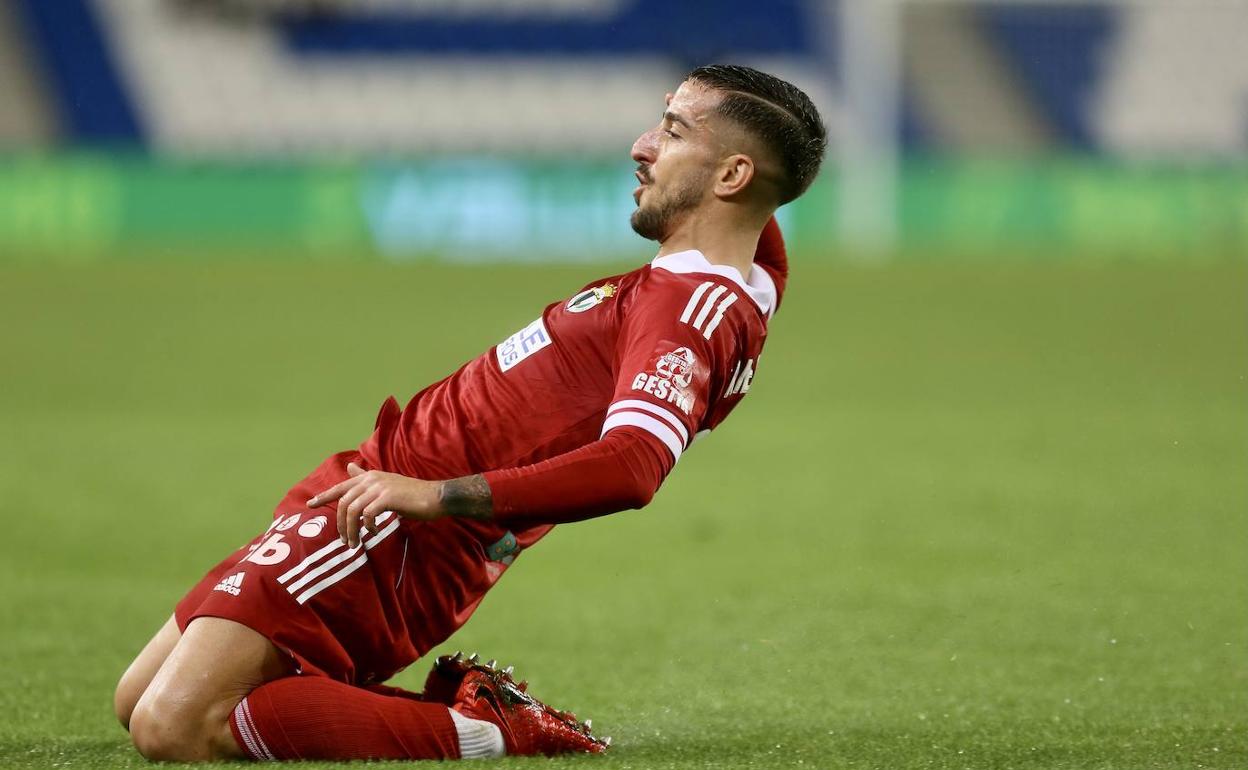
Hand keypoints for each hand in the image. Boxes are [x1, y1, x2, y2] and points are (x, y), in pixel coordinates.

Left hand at [307, 462, 442, 546]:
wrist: (435, 496)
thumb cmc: (411, 494)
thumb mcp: (386, 484)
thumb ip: (366, 479)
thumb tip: (350, 467)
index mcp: (370, 476)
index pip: (341, 487)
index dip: (324, 496)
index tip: (310, 504)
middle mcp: (372, 479)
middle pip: (344, 502)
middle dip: (340, 524)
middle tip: (345, 540)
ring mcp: (380, 487)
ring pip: (353, 510)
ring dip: (351, 530)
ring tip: (355, 543)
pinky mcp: (388, 498)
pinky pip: (367, 514)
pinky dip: (367, 526)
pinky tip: (373, 532)